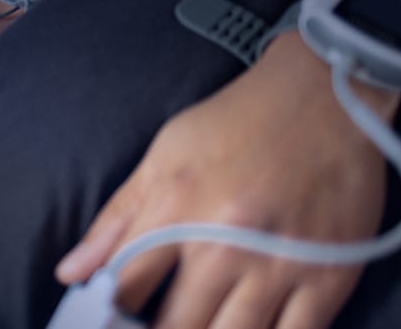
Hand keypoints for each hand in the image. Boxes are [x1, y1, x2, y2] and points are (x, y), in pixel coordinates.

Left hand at [55, 32, 400, 327]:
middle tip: (156, 324)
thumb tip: (70, 273)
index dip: (109, 317)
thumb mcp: (164, 157)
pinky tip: (246, 327)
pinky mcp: (330, 280)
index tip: (112, 322)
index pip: (123, 290)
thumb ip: (116, 219)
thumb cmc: (236, 123)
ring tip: (201, 322)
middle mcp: (225, 245)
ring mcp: (279, 266)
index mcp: (176, 210)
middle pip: (176, 327)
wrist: (326, 96)